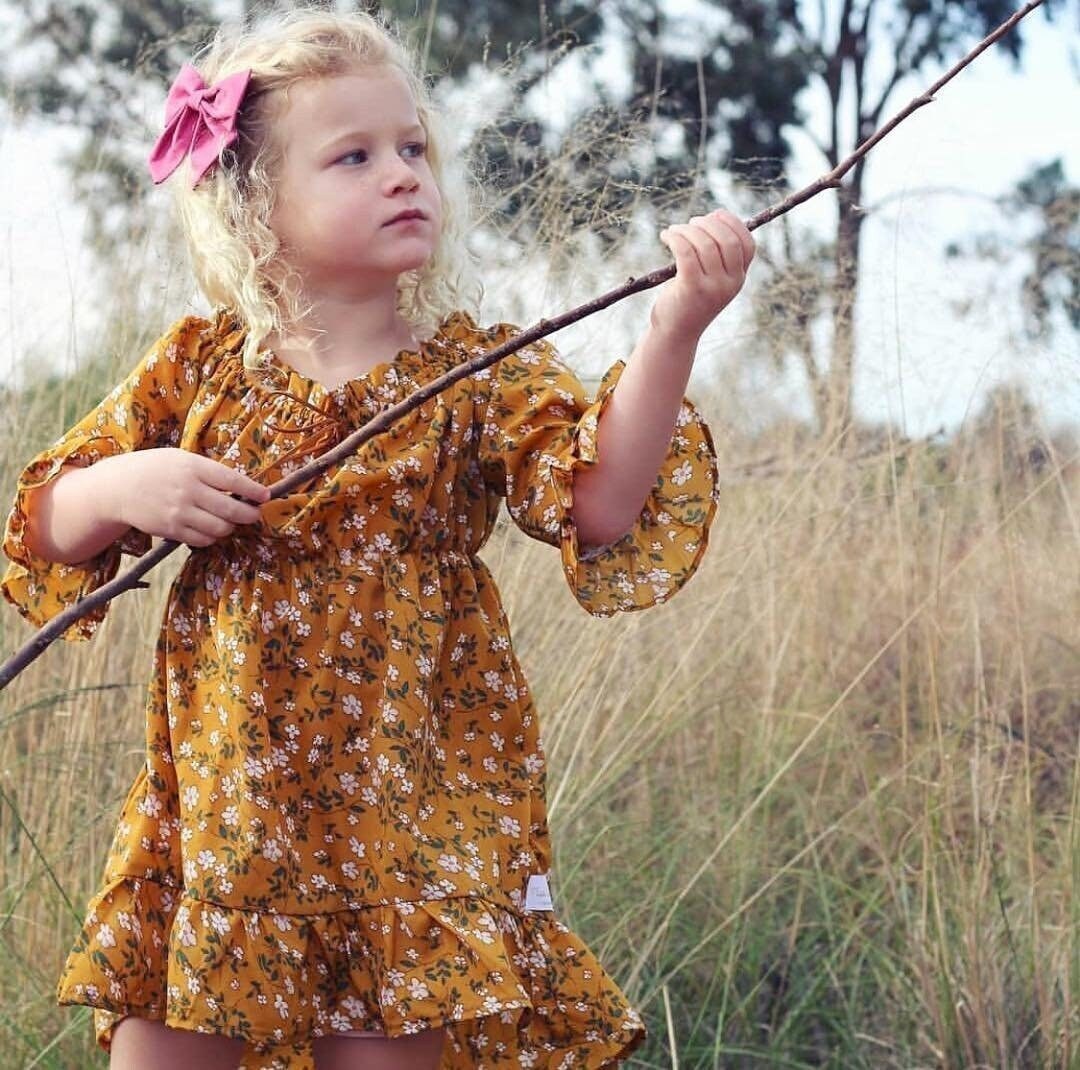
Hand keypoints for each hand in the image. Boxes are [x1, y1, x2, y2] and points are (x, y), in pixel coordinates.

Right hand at [102, 448, 271, 547]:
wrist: (117, 488)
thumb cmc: (155, 469)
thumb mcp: (181, 459)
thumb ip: (209, 471)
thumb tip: (242, 486)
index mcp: (194, 467)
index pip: (233, 481)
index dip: (254, 491)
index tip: (266, 496)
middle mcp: (188, 490)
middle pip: (232, 510)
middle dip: (250, 515)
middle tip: (254, 514)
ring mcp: (179, 512)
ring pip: (220, 528)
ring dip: (231, 527)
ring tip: (229, 521)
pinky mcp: (172, 530)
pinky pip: (203, 540)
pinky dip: (213, 537)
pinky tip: (210, 528)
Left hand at [651, 208, 754, 341]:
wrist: (675, 333)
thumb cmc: (689, 300)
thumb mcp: (711, 279)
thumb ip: (717, 256)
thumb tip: (711, 218)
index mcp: (738, 279)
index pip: (748, 244)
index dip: (733, 223)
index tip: (714, 214)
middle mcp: (731, 283)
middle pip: (727, 240)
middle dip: (707, 224)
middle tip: (690, 223)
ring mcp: (713, 287)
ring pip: (705, 244)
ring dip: (686, 230)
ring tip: (673, 231)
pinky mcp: (692, 288)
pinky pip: (686, 253)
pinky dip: (675, 238)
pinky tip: (666, 236)